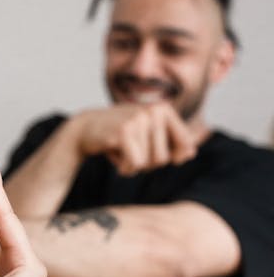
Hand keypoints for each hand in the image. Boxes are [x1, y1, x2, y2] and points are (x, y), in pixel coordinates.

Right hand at [70, 103, 196, 174]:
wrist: (86, 128)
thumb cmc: (121, 133)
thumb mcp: (149, 134)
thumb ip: (174, 142)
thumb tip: (191, 153)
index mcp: (164, 109)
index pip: (185, 145)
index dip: (171, 156)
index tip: (150, 147)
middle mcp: (154, 110)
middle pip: (163, 159)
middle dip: (146, 162)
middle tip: (130, 148)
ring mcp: (139, 119)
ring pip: (148, 163)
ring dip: (133, 165)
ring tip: (121, 149)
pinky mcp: (124, 131)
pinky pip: (134, 165)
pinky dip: (124, 168)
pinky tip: (114, 154)